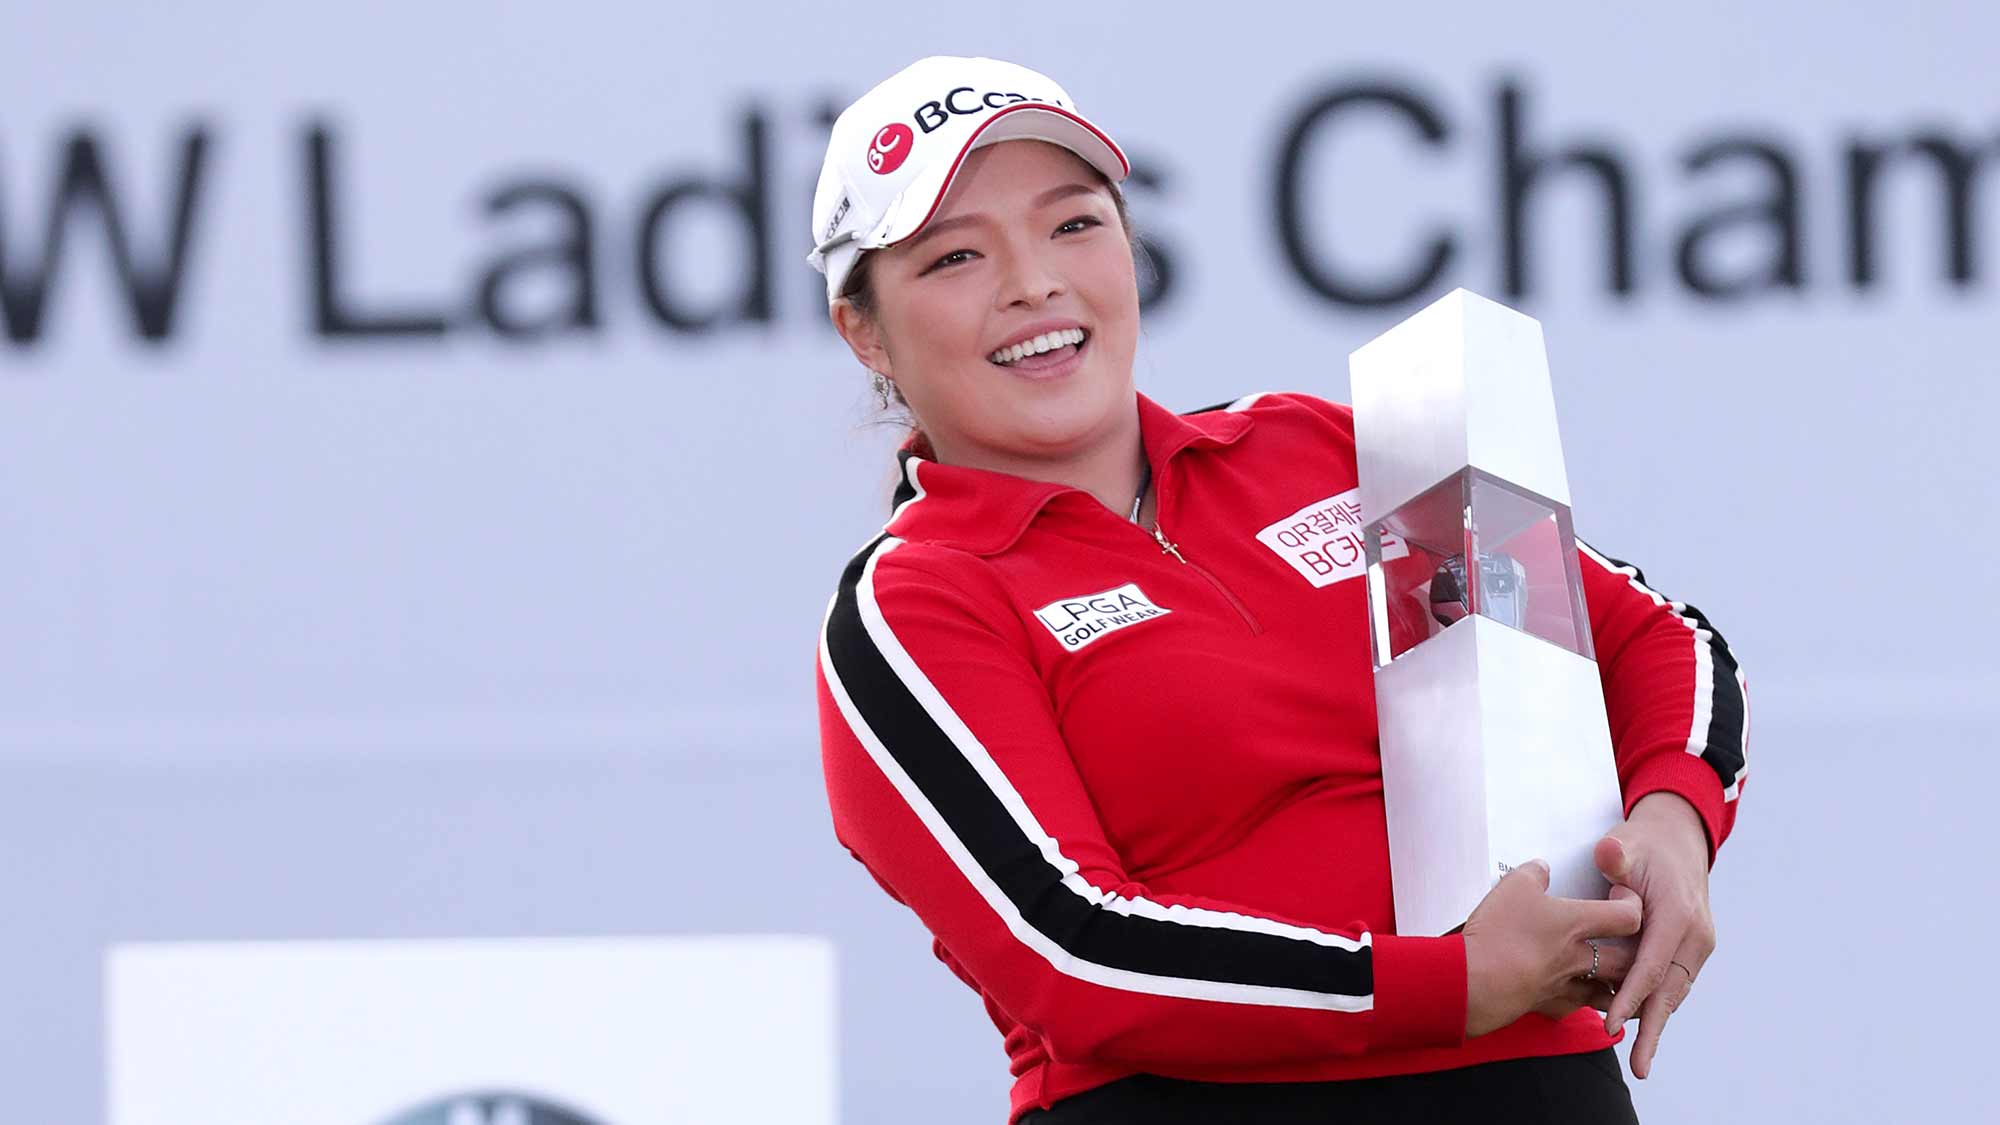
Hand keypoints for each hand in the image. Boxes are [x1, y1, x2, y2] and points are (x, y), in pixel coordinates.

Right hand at [1461, 859, 1641, 1037]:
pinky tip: (1574, 996)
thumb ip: (1533, 873)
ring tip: (1616, 978)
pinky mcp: (1547, 1006)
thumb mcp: (1512, 886)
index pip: (1627, 917)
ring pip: (1608, 992)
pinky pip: (1574, 1008)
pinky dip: (1579, 1002)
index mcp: (1575, 924)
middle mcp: (1578, 958)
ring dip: (1616, 986)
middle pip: (1627, 961)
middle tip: (1633, 945)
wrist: (1474, 981)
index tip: (1624, 899)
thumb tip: (1542, 868)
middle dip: (1635, 954)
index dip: (1633, 906)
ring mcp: (1565, 986)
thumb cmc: (1497, 933)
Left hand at [1594, 792, 1715, 1078]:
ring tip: (1640, 1058)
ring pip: (1674, 992)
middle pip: (1670, 990)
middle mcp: (1695, 935)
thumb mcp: (1627, 844)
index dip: (1631, 997)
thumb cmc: (1643, 845)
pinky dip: (1658, 1004)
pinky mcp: (1692, 951)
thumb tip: (1607, 854)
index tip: (1611, 1024)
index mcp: (1678, 913)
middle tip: (1638, 1066)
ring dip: (1656, 1022)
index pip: (1652, 965)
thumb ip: (1615, 855)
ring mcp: (1697, 945)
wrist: (1676, 842)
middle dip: (1652, 1029)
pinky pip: (1674, 983)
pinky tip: (1639, 1024)